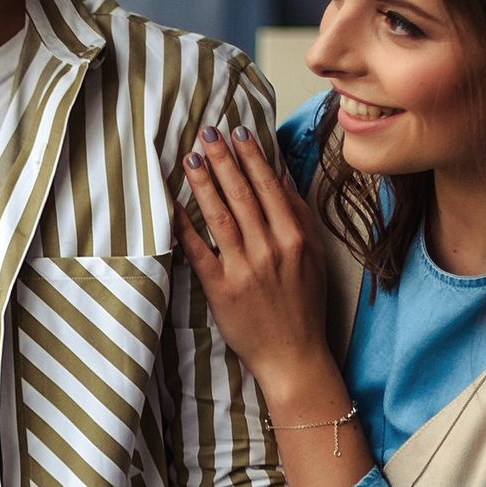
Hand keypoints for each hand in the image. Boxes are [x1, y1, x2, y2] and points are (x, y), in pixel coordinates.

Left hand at [178, 124, 332, 397]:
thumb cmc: (303, 304)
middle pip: (243, 194)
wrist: (292, 354)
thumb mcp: (314, 256)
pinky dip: (184, 226)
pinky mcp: (220, 288)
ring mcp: (244, 267)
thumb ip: (297, 215)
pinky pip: (199, 250)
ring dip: (204, 183)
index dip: (250, 157)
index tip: (237, 132)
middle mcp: (270, 248)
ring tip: (190, 157)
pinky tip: (171, 205)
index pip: (268, 187)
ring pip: (220, 215)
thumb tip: (281, 177)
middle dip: (224, 159)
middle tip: (206, 132)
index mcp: (294, 237)